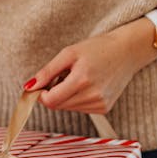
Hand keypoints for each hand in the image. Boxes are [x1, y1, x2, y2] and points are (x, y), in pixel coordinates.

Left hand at [24, 18, 156, 113]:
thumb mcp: (69, 53)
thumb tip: (28, 87)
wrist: (127, 51)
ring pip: (68, 108)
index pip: (50, 101)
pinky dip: (77, 99)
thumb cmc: (98, 48)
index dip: (40, 94)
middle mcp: (93, 96)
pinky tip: (86, 85)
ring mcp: (100, 104)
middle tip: (62, 76)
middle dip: (53, 93)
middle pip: (57, 106)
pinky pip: (80, 109)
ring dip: (65, 96)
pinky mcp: (104, 108)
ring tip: (77, 78)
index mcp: (82, 80)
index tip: (41, 84)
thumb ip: (47, 71)